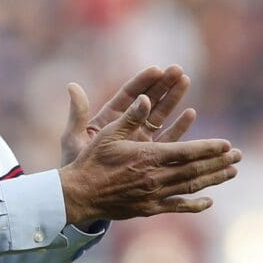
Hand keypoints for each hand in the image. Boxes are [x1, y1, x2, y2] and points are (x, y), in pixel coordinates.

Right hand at [58, 94, 240, 224]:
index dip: (208, 147)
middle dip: (218, 161)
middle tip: (238, 156)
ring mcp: (155, 195)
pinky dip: (195, 204)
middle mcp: (156, 177)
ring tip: (232, 173)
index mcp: (148, 157)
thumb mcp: (108, 133)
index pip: (187, 151)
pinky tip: (209, 201)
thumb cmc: (91, 161)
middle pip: (195, 169)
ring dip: (213, 179)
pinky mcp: (149, 208)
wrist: (79, 195)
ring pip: (191, 186)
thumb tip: (146, 98)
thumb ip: (130, 117)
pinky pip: (178, 206)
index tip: (227, 144)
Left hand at [61, 64, 195, 165]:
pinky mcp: (148, 156)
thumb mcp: (73, 137)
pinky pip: (166, 139)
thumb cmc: (76, 164)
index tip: (157, 69)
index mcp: (108, 119)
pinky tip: (190, 113)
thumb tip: (72, 85)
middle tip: (179, 70)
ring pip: (159, 116)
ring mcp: (138, 141)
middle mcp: (126, 127)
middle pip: (148, 102)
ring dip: (173, 100)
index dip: (142, 82)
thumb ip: (77, 113)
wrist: (84, 193)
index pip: (128, 95)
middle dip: (163, 85)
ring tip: (186, 82)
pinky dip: (178, 127)